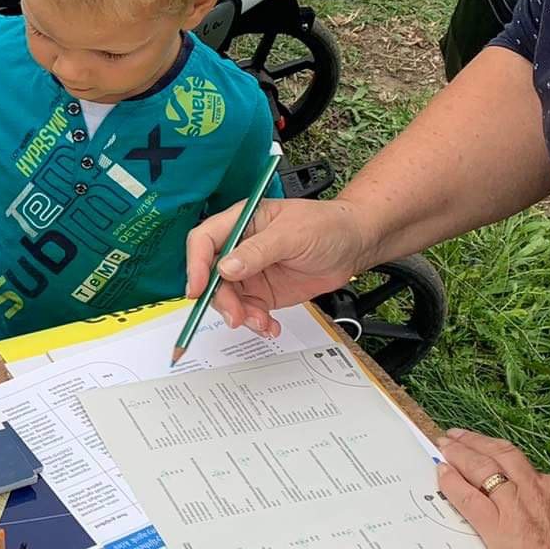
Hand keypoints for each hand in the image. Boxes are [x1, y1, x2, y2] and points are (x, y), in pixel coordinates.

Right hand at [183, 197, 374, 336]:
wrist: (354, 245)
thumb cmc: (327, 225)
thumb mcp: (292, 234)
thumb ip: (258, 251)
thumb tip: (226, 267)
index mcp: (241, 222)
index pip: (204, 241)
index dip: (195, 264)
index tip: (198, 289)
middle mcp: (240, 247)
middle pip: (211, 276)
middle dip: (222, 300)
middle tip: (237, 316)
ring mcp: (250, 272)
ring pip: (228, 299)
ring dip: (240, 315)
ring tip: (261, 322)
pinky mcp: (263, 293)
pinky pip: (248, 311)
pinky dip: (256, 323)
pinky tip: (270, 326)